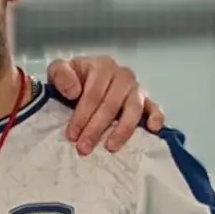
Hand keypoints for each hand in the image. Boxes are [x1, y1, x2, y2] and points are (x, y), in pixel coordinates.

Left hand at [46, 56, 164, 153]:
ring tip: (110, 147)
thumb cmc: (71, 78)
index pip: (93, 94)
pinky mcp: (145, 100)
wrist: (81, 79)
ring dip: (122, 130)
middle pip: (110, 105)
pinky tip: (152, 129)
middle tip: (84, 147)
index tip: (72, 135)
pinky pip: (155, 108)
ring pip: (133, 109)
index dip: (82, 116)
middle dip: (96, 128)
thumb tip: (74, 91)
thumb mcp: (58, 70)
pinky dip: (156, 117)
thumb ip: (61, 75)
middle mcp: (122, 75)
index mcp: (102, 66)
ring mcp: (136, 88)